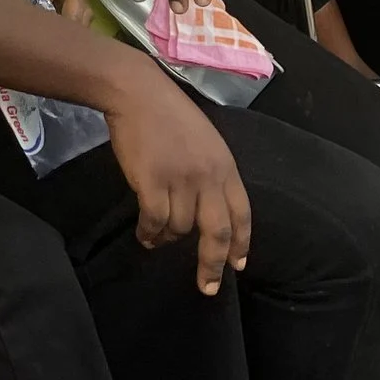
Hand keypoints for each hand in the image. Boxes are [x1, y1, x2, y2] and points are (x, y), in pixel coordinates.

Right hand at [100, 68, 251, 295]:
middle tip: (207, 286)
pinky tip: (145, 236)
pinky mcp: (151, 182)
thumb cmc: (170, 113)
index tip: (237, 265)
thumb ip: (212, 172)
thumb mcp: (205, 142)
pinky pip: (154, 220)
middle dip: (213, 264)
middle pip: (217, 232)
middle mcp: (208, 178)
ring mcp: (180, 181)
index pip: (242, 214)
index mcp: (226, 167)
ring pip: (180, 228)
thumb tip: (206, 208)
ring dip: (168, 239)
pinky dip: (149, 233)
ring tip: (157, 241)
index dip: (241, 243)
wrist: (137, 93)